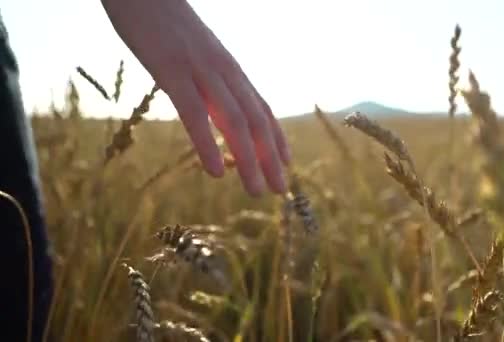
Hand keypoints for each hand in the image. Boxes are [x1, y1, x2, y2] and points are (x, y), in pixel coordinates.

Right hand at [101, 0, 289, 195]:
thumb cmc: (164, 21)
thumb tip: (212, 101)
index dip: (276, 137)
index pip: (261, 108)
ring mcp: (200, 70)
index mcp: (228, 67)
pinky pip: (194, 113)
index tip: (287, 164)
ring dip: (248, 159)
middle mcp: (223, 70)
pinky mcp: (171, 70)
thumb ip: (207, 77)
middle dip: (270, 158)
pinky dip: (207, 144)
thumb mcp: (194, 51)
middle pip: (256, 120)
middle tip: (281, 190)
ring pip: (234, 121)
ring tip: (257, 190)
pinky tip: (215, 171)